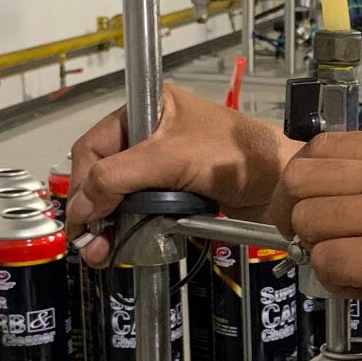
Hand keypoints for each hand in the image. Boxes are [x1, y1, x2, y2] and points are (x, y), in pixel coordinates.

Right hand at [65, 83, 296, 265]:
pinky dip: (132, 228)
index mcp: (147, 110)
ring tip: (103, 250)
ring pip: (120, 197)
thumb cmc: (238, 154)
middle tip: (91, 241)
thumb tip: (82, 203)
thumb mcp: (171, 158)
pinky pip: (142, 210)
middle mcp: (151, 135)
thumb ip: (120, 178)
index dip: (83, 182)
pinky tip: (125, 243)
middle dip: (95, 210)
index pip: (95, 146)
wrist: (280, 183)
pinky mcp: (176, 192)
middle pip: (103, 175)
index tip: (81, 215)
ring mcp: (163, 166)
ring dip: (110, 225)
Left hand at [278, 129, 361, 357]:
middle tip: (312, 240)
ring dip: (318, 252)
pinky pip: (325, 263)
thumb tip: (345, 191)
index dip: (306, 182)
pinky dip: (335, 282)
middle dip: (294, 214)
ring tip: (353, 270)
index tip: (309, 206)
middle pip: (301, 177)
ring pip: (307, 221)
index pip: (324, 145)